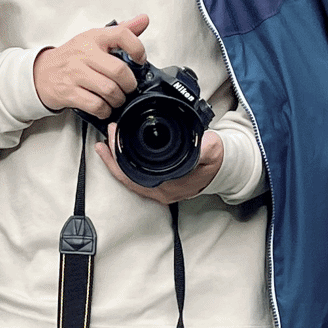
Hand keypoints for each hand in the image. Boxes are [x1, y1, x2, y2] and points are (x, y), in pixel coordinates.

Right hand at [32, 15, 148, 118]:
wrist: (41, 73)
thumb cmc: (71, 57)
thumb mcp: (94, 39)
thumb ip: (121, 31)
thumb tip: (143, 20)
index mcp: (93, 37)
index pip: (122, 34)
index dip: (137, 48)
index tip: (140, 59)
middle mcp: (84, 53)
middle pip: (119, 70)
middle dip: (129, 84)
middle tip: (128, 87)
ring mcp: (75, 73)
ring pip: (109, 90)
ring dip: (118, 99)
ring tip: (117, 98)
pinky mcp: (69, 92)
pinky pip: (96, 105)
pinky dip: (105, 110)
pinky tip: (104, 107)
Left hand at [96, 124, 224, 204]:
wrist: (223, 168)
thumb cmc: (216, 160)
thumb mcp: (213, 150)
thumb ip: (205, 148)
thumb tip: (200, 146)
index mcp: (171, 184)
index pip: (137, 175)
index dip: (121, 158)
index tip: (114, 137)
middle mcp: (162, 191)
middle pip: (128, 178)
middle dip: (113, 158)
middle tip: (106, 136)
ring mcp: (159, 190)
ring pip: (129, 179)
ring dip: (115, 162)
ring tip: (104, 145)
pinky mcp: (158, 184)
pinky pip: (135, 177)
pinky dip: (124, 165)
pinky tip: (118, 154)